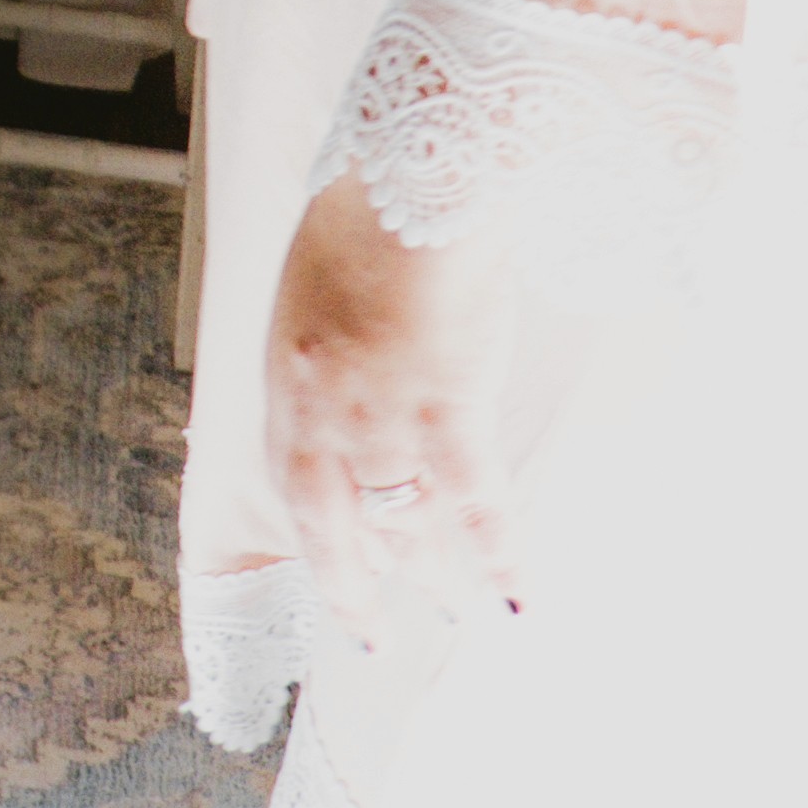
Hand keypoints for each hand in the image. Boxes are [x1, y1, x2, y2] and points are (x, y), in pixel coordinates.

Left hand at [265, 173, 522, 634]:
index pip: (290, 473)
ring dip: (431, 572)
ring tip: (456, 611)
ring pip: (405, 520)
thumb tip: (356, 366)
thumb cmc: (374, 209)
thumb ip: (330, 340)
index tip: (333, 560)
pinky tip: (517, 597)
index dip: (312, 526)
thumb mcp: (319, 281)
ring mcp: (383, 414)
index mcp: (289, 371)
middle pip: (334, 518)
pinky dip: (498, 553)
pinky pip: (474, 502)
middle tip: (370, 628)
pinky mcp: (447, 408)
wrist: (415, 179)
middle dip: (351, 580)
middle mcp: (324, 407)